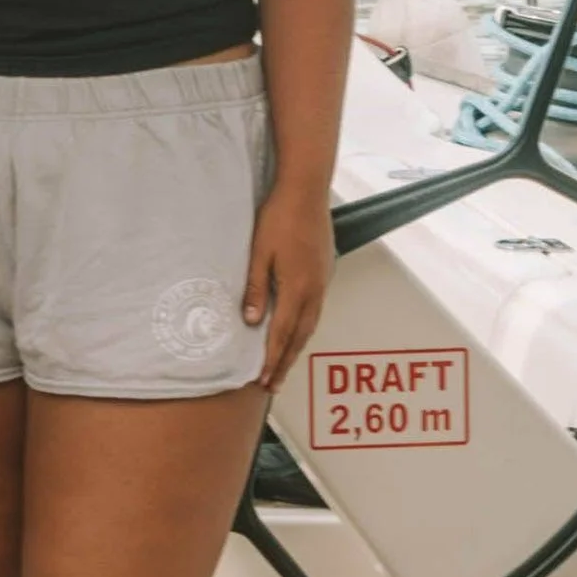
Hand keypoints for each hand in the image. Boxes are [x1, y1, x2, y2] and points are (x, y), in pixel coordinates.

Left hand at [245, 178, 334, 390]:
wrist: (306, 191)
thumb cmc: (278, 218)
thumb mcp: (259, 253)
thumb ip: (256, 288)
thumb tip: (252, 321)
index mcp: (297, 288)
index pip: (282, 333)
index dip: (273, 359)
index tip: (264, 380)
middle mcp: (314, 290)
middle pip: (300, 335)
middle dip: (286, 361)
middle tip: (274, 385)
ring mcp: (322, 281)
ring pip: (311, 324)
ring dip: (296, 346)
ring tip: (284, 364)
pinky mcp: (324, 272)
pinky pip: (315, 309)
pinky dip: (305, 327)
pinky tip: (297, 330)